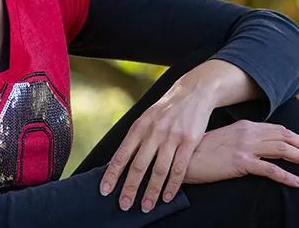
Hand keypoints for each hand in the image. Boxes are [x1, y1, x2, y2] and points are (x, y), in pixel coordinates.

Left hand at [99, 72, 212, 212]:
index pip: (122, 154)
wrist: (193, 92)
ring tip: (146, 206)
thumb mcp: (147, 117)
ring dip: (151, 191)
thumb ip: (136, 137)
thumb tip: (121, 160)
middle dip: (130, 187)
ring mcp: (172, 136)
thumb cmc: (166, 109)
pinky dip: (173, 185)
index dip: (113, 174)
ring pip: (159, 170)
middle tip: (124, 205)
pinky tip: (167, 197)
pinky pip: (179, 167)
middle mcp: (153, 132)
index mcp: (140, 126)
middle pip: (139, 165)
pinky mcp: (189, 140)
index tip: (105, 190)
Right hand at [183, 119, 298, 187]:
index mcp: (245, 125)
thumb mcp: (225, 139)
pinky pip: (271, 170)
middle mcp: (248, 132)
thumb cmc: (202, 151)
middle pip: (285, 137)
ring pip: (282, 150)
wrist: (184, 157)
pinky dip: (288, 176)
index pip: (278, 129)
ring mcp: (245, 146)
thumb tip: (258, 147)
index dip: (296, 137)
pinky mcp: (241, 162)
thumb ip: (242, 138)